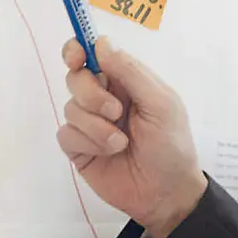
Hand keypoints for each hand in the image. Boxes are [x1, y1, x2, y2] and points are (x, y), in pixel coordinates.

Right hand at [57, 35, 207, 237]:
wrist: (166, 193)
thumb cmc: (171, 146)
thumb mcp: (161, 104)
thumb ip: (131, 72)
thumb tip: (101, 43)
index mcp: (126, 82)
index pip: (93, 55)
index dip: (78, 50)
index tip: (76, 56)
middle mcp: (105, 99)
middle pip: (76, 77)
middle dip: (92, 94)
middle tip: (116, 111)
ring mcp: (90, 124)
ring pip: (71, 107)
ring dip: (97, 126)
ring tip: (122, 142)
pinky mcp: (79, 148)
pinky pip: (66, 134)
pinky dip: (88, 142)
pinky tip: (109, 152)